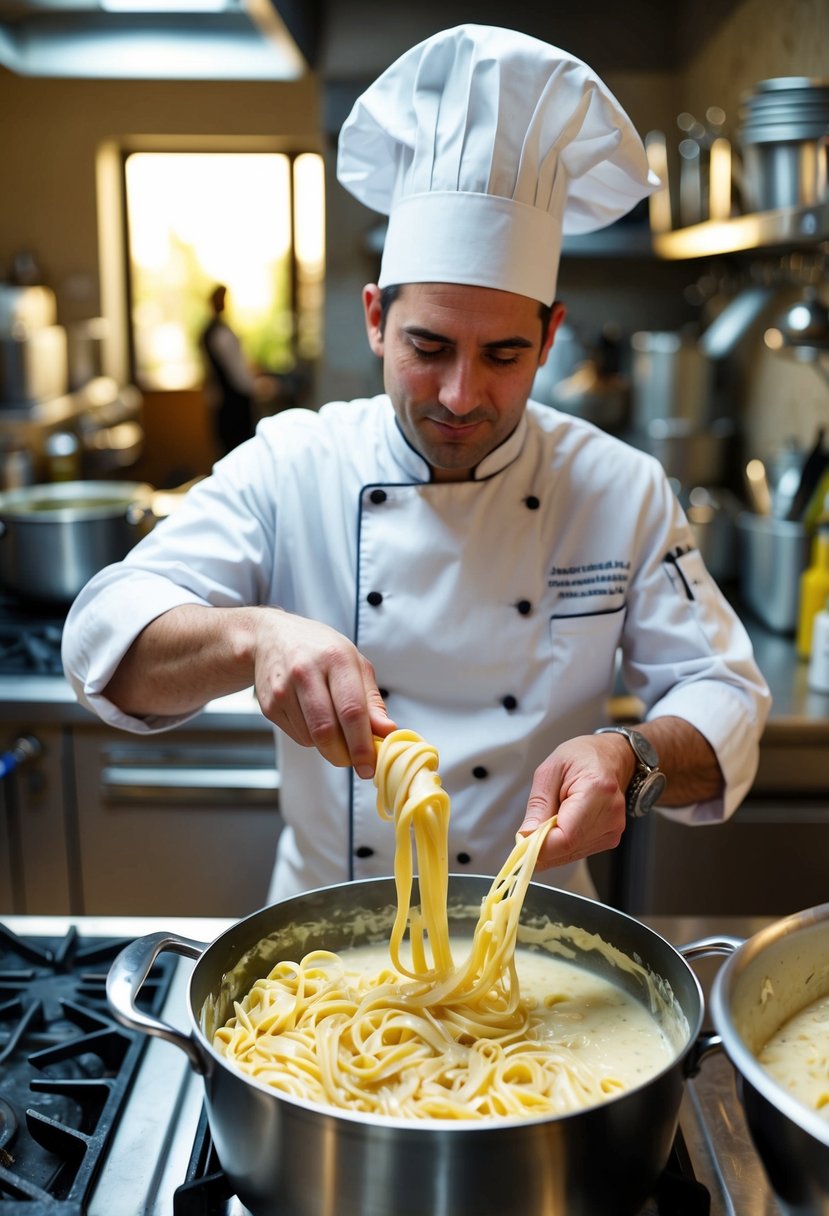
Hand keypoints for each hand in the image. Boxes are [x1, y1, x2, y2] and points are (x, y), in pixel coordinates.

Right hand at [251, 609, 395, 776]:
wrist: (272, 637)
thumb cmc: (321, 650)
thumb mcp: (354, 664)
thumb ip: (372, 701)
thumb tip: (387, 732)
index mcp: (335, 658)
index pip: (351, 710)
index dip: (362, 744)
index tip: (370, 766)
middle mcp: (306, 672)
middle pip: (326, 731)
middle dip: (344, 755)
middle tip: (357, 763)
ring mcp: (283, 690)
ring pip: (312, 738)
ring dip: (329, 746)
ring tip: (335, 726)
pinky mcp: (268, 705)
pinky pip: (297, 736)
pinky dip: (312, 738)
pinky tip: (312, 717)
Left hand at [518, 734, 630, 870]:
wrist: (609, 757)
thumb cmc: (581, 757)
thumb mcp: (549, 771)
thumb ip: (538, 805)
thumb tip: (526, 836)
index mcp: (597, 791)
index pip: (566, 837)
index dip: (540, 847)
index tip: (520, 844)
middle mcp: (610, 815)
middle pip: (567, 849)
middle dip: (542, 847)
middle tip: (527, 832)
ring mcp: (613, 829)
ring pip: (571, 854)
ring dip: (552, 845)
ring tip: (550, 818)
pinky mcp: (610, 838)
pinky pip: (578, 851)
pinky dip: (562, 844)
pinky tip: (562, 823)